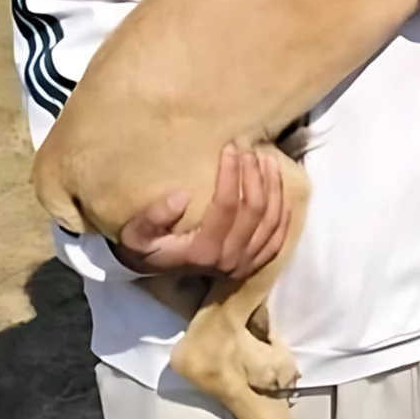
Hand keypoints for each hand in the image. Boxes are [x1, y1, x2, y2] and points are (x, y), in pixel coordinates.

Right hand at [111, 145, 291, 279]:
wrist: (152, 270)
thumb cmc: (145, 246)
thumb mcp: (136, 234)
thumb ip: (153, 218)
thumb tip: (181, 197)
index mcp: (202, 251)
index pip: (227, 207)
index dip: (231, 175)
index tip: (231, 147)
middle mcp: (228, 260)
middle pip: (254, 211)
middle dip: (255, 175)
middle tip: (250, 149)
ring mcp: (244, 264)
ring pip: (270, 221)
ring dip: (274, 188)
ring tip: (269, 160)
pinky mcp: (253, 265)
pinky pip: (277, 239)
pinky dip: (283, 215)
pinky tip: (283, 192)